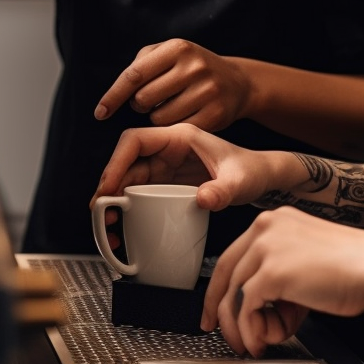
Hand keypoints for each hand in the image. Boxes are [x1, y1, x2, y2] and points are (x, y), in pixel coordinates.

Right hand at [90, 123, 282, 212]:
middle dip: (109, 185)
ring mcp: (165, 167)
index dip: (116, 161)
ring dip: (113, 199)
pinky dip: (126, 208)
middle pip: (126, 162)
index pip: (135, 140)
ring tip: (108, 224)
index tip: (110, 187)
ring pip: (128, 179)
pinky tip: (123, 226)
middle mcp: (167, 150)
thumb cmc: (251, 170)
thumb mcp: (240, 182)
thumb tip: (203, 200)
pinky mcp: (167, 185)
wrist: (262, 178)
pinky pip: (138, 193)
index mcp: (180, 137)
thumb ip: (223, 191)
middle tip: (101, 212)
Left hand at [94, 39, 252, 131]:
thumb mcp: (170, 53)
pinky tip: (185, 115)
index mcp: (177, 48)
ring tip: (172, 105)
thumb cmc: (192, 67)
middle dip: (141, 104)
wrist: (237, 82)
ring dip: (157, 117)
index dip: (113, 96)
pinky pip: (178, 130)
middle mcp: (193, 67)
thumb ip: (141, 64)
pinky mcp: (216, 114)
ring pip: (159, 118)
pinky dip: (174, 127)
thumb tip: (116, 92)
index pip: (134, 75)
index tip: (100, 113)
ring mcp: (207, 91)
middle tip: (154, 100)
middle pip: (143, 99)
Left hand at [202, 207, 363, 355]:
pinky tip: (264, 340)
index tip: (218, 306)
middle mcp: (265, 228)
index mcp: (274, 221)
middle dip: (220, 308)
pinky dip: (252, 330)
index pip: (235, 254)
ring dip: (241, 326)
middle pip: (225, 271)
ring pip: (233, 293)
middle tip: (221, 331)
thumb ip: (280, 279)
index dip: (222, 285)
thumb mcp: (306, 261)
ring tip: (255, 342)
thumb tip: (263, 312)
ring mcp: (266, 248)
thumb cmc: (354, 266)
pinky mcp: (271, 272)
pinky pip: (247, 308)